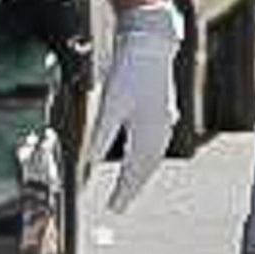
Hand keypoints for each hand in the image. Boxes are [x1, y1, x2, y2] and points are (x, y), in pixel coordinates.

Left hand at [96, 0, 184, 221]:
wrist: (151, 43)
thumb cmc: (129, 72)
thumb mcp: (109, 106)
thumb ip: (100, 139)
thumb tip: (88, 167)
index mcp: (148, 134)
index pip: (135, 173)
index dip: (123, 192)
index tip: (113, 209)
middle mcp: (161, 132)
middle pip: (146, 168)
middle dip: (132, 187)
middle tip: (119, 205)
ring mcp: (166, 122)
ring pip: (153, 157)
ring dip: (141, 174)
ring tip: (129, 186)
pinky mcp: (164, 112)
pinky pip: (156, 144)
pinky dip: (147, 157)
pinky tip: (143, 157)